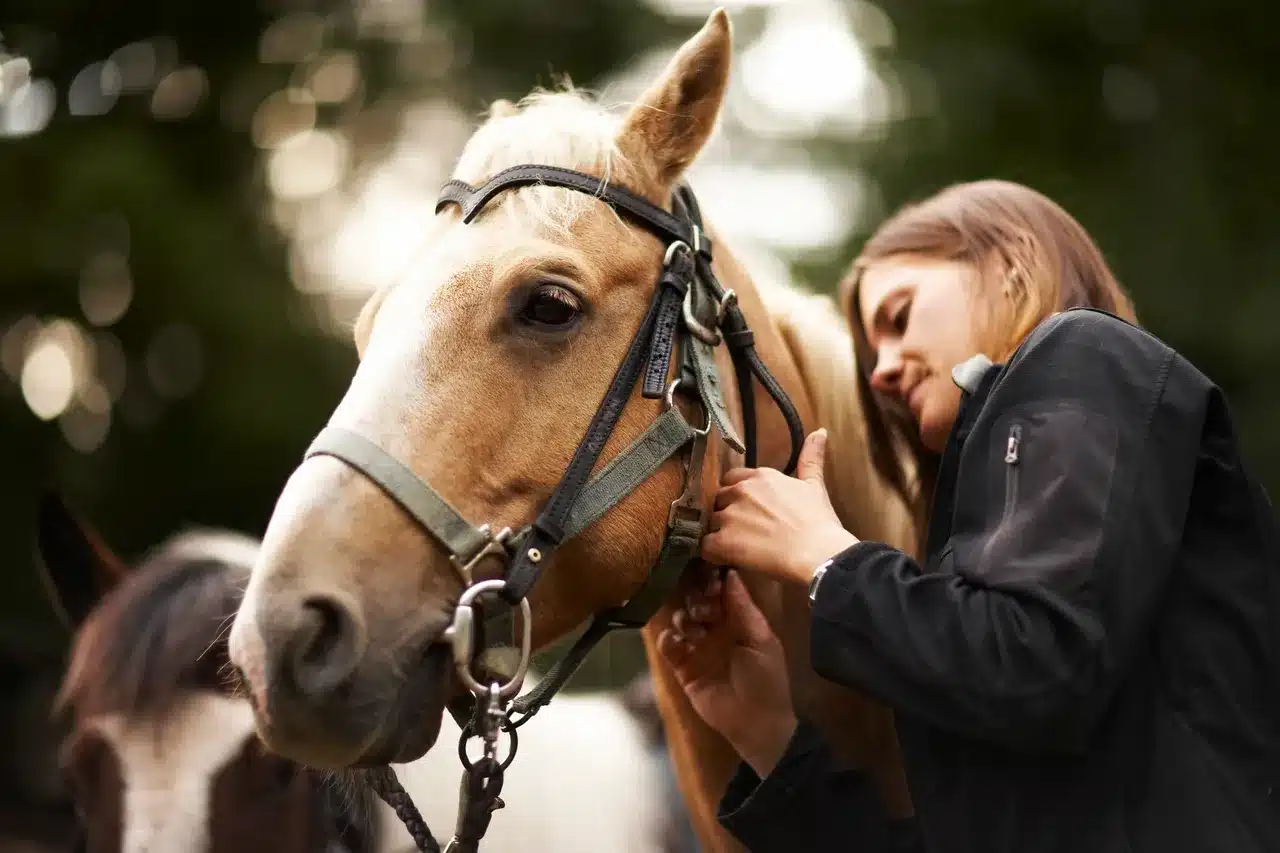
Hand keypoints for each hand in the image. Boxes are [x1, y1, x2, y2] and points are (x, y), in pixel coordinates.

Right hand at [658, 570, 796, 776]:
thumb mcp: (761, 640)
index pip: (720, 591)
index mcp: (738, 619)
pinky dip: (668, 639)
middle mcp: (715, 629)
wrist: (756, 724)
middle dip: (696, 598)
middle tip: (703, 608)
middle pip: (696, 601)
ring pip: (680, 619)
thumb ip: (744, 608)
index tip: (710, 578)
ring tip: (695, 630)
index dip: (713, 581)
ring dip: (684, 618)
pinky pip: (668, 646)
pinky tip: (676, 642)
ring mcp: (697, 647)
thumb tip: (732, 573)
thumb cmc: (766, 679)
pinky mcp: (682, 666)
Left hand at [701, 429, 857, 585]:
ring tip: (738, 547)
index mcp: (759, 476)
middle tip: (744, 531)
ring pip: (711, 522)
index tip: (747, 510)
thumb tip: (820, 431)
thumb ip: (811, 458)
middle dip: (727, 514)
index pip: (732, 480)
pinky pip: (705, 546)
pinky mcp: (724, 541)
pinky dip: (714, 554)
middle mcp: (741, 491)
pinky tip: (727, 558)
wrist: (818, 552)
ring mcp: (730, 515)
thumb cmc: (818, 522)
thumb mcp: (814, 485)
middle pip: (719, 500)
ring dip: (720, 534)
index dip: (737, 497)